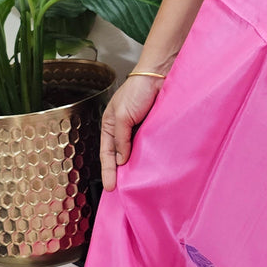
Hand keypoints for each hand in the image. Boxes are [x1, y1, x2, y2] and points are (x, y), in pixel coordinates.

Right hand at [100, 74, 163, 190]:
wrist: (159, 75)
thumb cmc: (137, 89)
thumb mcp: (122, 115)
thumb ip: (120, 139)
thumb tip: (121, 160)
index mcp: (110, 125)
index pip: (106, 154)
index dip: (108, 171)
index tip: (110, 187)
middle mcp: (123, 130)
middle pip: (119, 156)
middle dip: (120, 173)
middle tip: (122, 190)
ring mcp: (138, 130)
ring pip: (134, 153)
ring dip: (135, 166)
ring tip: (136, 183)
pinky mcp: (152, 129)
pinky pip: (149, 146)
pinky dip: (148, 157)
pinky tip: (151, 167)